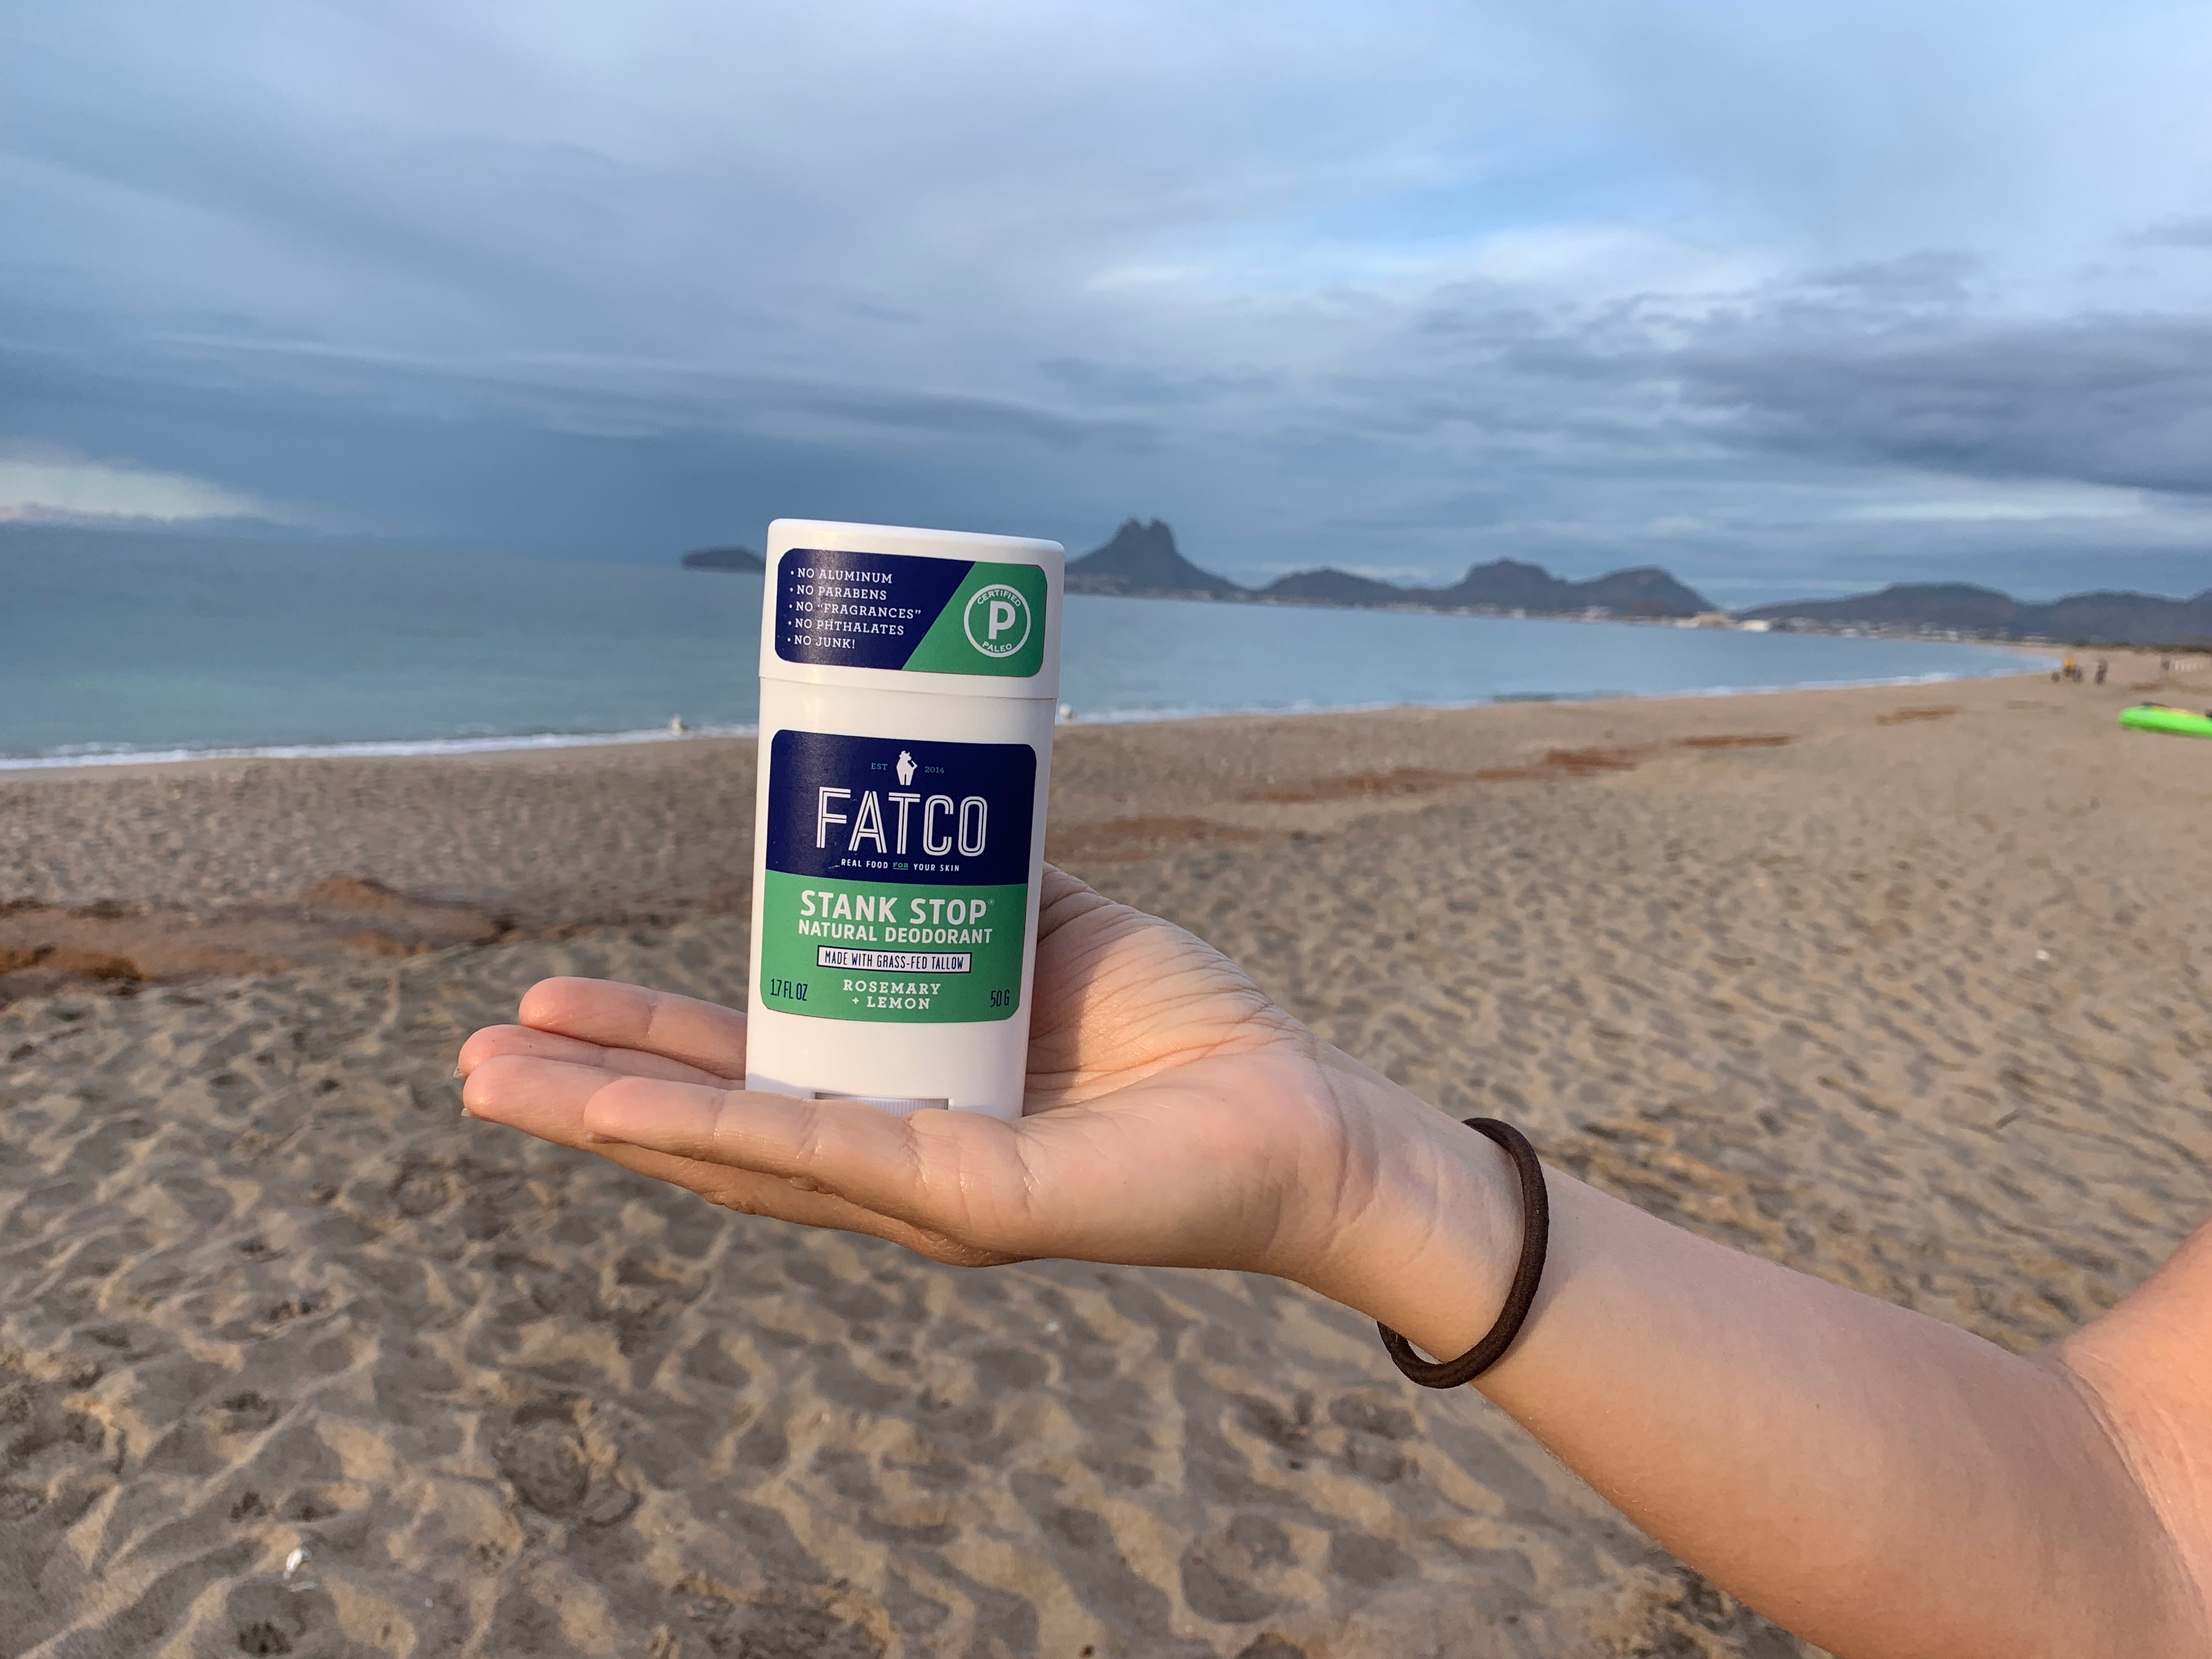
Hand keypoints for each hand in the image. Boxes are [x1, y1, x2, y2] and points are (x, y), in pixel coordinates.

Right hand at [459, 867, 1506, 1315]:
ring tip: (494, 1083)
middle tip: (471, 1055)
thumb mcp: (1048, 934)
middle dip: (593, 1093)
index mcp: (903, 1103)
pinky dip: (724, 1134)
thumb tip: (919, 800)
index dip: (648, 1049)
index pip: (750, 1078)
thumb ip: (974, 887)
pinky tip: (630, 1116)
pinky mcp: (976, 1205)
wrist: (1299, 1108)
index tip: (556, 1005)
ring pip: (743, 1153)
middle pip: (715, 1127)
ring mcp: (926, 1194)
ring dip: (615, 1119)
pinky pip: (832, 1158)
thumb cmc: (1180, 1031)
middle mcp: (896, 1161)